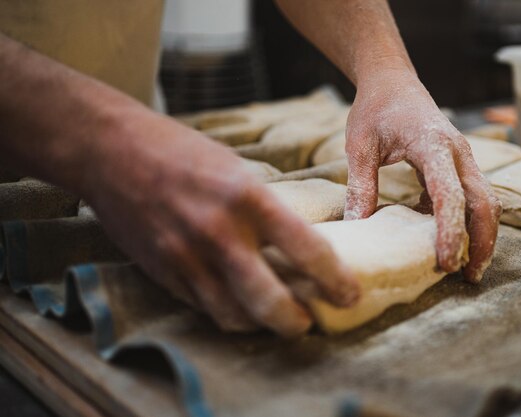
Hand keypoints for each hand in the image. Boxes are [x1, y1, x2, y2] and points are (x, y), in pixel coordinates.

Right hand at [84, 111, 359, 336]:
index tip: (349, 294)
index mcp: (246, 196)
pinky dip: (229, 314)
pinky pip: (203, 307)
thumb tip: (296, 242)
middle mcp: (218, 232)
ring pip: (234, 315)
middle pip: (269, 301)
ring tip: (279, 319)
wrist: (111, 150)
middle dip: (297, 321)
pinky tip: (242, 308)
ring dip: (262, 325)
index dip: (335, 279)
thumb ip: (263, 207)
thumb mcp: (234, 168)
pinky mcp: (162, 271)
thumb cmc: (179, 151)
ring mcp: (186, 256)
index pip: (305, 249)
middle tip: (311, 321)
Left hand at [344, 67, 501, 281]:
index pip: (450, 194)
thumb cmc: (374, 109)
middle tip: (468, 277)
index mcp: (433, 145)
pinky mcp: (457, 164)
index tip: (446, 262)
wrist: (392, 81)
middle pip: (484, 202)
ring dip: (481, 234)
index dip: (451, 230)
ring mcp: (462, 158)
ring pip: (485, 200)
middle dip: (482, 241)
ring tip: (466, 268)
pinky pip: (471, 196)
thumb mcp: (360, 145)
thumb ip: (361, 185)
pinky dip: (466, 221)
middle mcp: (458, 152)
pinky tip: (447, 241)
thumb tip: (357, 226)